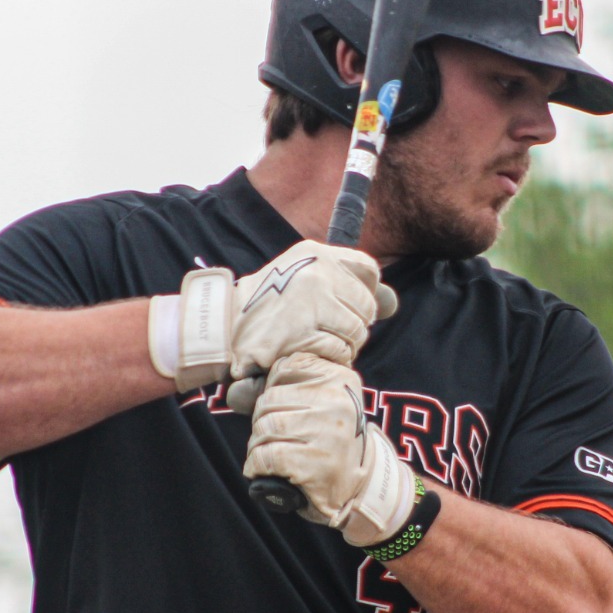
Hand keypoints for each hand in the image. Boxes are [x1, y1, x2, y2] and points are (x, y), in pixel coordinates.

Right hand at [147, 241, 396, 399]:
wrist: (220, 328)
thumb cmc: (265, 308)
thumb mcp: (303, 281)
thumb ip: (349, 286)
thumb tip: (392, 303)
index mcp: (315, 253)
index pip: (367, 269)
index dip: (363, 293)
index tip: (344, 306)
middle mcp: (316, 272)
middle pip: (366, 306)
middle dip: (351, 325)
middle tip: (321, 330)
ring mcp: (310, 301)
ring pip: (357, 332)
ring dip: (340, 345)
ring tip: (311, 341)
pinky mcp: (303, 332)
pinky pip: (339, 351)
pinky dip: (327, 359)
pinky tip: (304, 352)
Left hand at [242, 352, 417, 547]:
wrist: (357, 488)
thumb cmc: (330, 442)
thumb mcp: (321, 404)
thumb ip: (287, 387)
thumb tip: (236, 392)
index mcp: (340, 380)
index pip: (286, 368)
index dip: (274, 390)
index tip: (282, 409)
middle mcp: (337, 403)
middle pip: (270, 400)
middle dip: (261, 422)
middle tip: (272, 438)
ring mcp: (327, 433)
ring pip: (265, 427)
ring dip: (257, 444)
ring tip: (268, 453)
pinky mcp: (313, 464)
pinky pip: (266, 455)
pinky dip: (256, 464)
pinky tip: (263, 469)